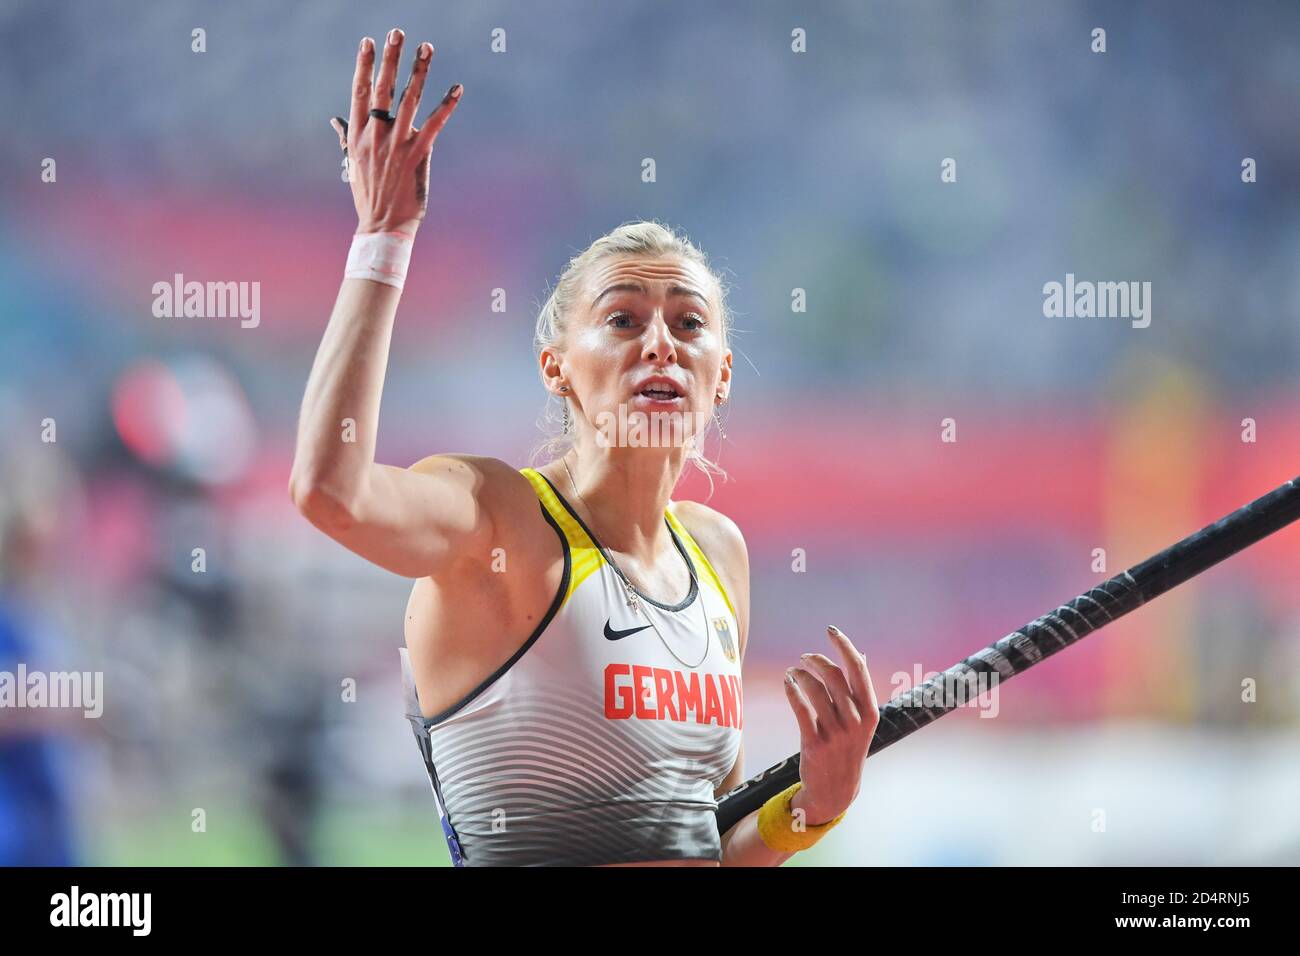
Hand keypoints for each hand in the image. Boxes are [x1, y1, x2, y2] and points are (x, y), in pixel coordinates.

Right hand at [330, 29, 462, 235]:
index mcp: (357, 136)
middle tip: (398, 32)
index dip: (364, 66)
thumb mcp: (352, 164)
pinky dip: (446, 105)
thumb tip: (334, 119)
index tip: (368, 42)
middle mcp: (375, 136)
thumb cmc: (368, 195)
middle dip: (391, 58)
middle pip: (383, 89)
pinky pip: (434, 125)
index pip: (359, 92)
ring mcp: (396, 145)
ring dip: (419, 72)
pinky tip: (456, 88)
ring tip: (427, 48)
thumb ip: (345, 138)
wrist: (382, 226)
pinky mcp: (417, 156)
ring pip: (409, 101)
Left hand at [784, 625, 878, 823]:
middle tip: (805, 657)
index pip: (857, 668)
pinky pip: (800, 708)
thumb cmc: (848, 747)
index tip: (830, 630)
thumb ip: (860, 689)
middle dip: (816, 660)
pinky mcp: (814, 743)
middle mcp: (855, 720)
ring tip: (793, 672)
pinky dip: (791, 690)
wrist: (836, 789)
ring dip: (800, 674)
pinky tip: (787, 683)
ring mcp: (835, 733)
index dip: (843, 645)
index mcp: (870, 711)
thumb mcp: (862, 721)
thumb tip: (860, 654)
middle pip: (833, 675)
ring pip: (814, 689)